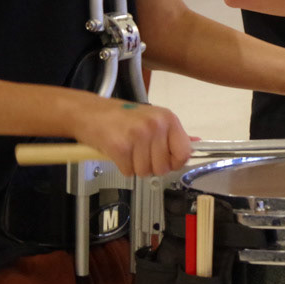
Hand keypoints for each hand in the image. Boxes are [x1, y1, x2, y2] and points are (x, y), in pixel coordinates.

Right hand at [71, 97, 193, 176]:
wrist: (88, 111)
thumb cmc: (120, 116)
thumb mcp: (152, 119)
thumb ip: (173, 134)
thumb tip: (196, 143)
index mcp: (168, 118)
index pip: (184, 153)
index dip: (174, 163)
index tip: (165, 160)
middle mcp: (155, 125)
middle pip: (163, 167)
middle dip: (150, 166)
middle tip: (139, 153)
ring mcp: (138, 135)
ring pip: (146, 172)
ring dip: (135, 167)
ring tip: (128, 150)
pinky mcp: (121, 146)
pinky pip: (129, 172)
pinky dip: (122, 167)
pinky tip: (118, 153)